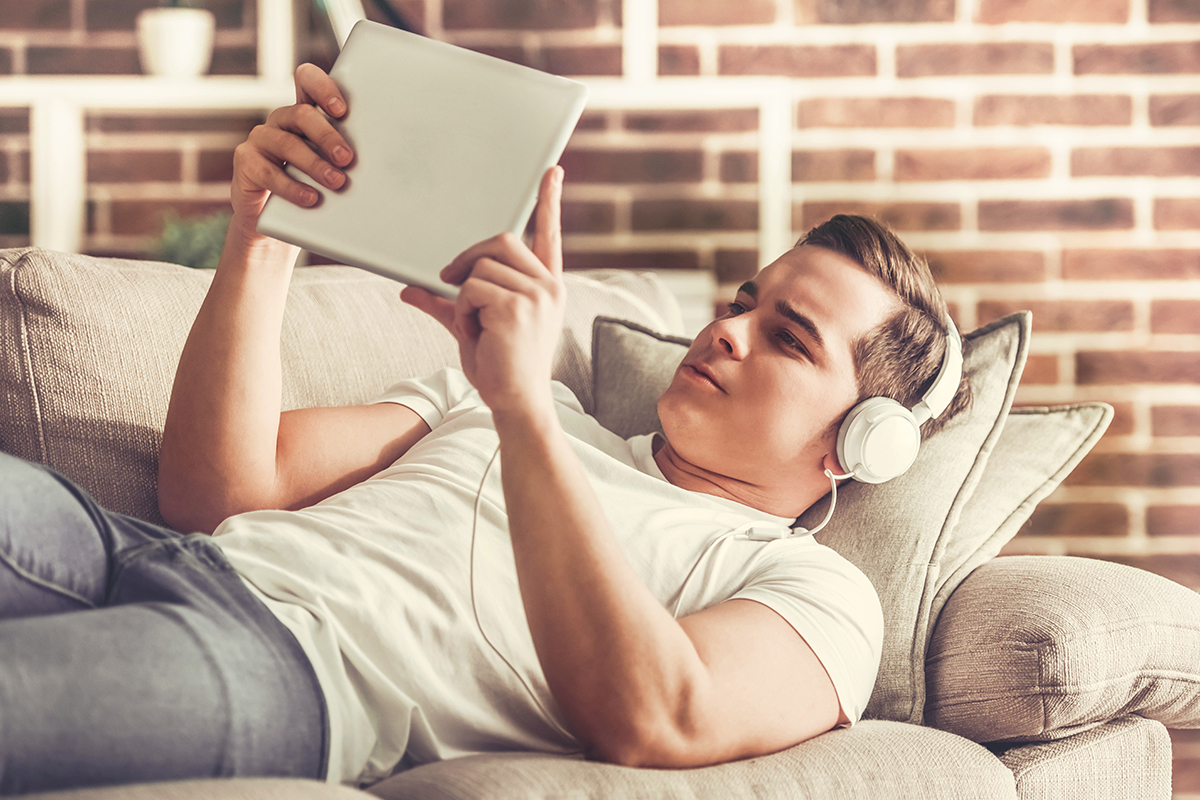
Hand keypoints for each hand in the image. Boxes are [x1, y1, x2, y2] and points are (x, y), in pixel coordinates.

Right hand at [228, 63, 354, 244]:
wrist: (273, 221)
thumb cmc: (311, 188)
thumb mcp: (330, 168)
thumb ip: (344, 157)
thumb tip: (382, 164)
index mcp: (303, 115)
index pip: (307, 81)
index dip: (323, 88)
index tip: (342, 110)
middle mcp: (280, 121)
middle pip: (302, 114)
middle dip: (328, 136)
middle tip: (348, 159)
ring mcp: (261, 139)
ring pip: (287, 143)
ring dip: (315, 164)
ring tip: (336, 182)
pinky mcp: (246, 162)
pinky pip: (269, 172)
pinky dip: (293, 187)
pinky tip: (311, 198)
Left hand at [402, 167, 565, 417]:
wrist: (516, 401)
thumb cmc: (501, 367)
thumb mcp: (473, 327)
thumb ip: (447, 303)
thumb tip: (408, 289)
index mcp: (547, 285)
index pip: (549, 235)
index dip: (550, 201)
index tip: (552, 171)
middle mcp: (548, 285)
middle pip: (499, 240)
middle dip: (468, 258)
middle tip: (449, 281)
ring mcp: (537, 294)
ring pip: (479, 267)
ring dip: (463, 296)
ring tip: (476, 326)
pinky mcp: (518, 306)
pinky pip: (471, 289)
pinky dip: (462, 311)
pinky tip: (477, 332)